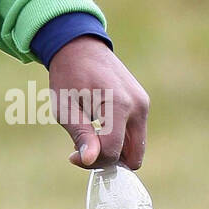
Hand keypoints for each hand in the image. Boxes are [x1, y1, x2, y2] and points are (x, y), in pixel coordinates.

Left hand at [48, 36, 148, 169]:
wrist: (79, 47)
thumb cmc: (67, 76)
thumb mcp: (65, 107)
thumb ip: (81, 135)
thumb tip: (90, 160)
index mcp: (118, 105)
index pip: (113, 151)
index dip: (92, 161)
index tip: (72, 155)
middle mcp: (138, 106)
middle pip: (134, 157)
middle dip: (109, 160)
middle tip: (85, 148)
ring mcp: (143, 104)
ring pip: (136, 146)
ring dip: (114, 148)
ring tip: (89, 133)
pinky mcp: (142, 103)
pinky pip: (135, 133)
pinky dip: (119, 137)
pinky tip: (99, 125)